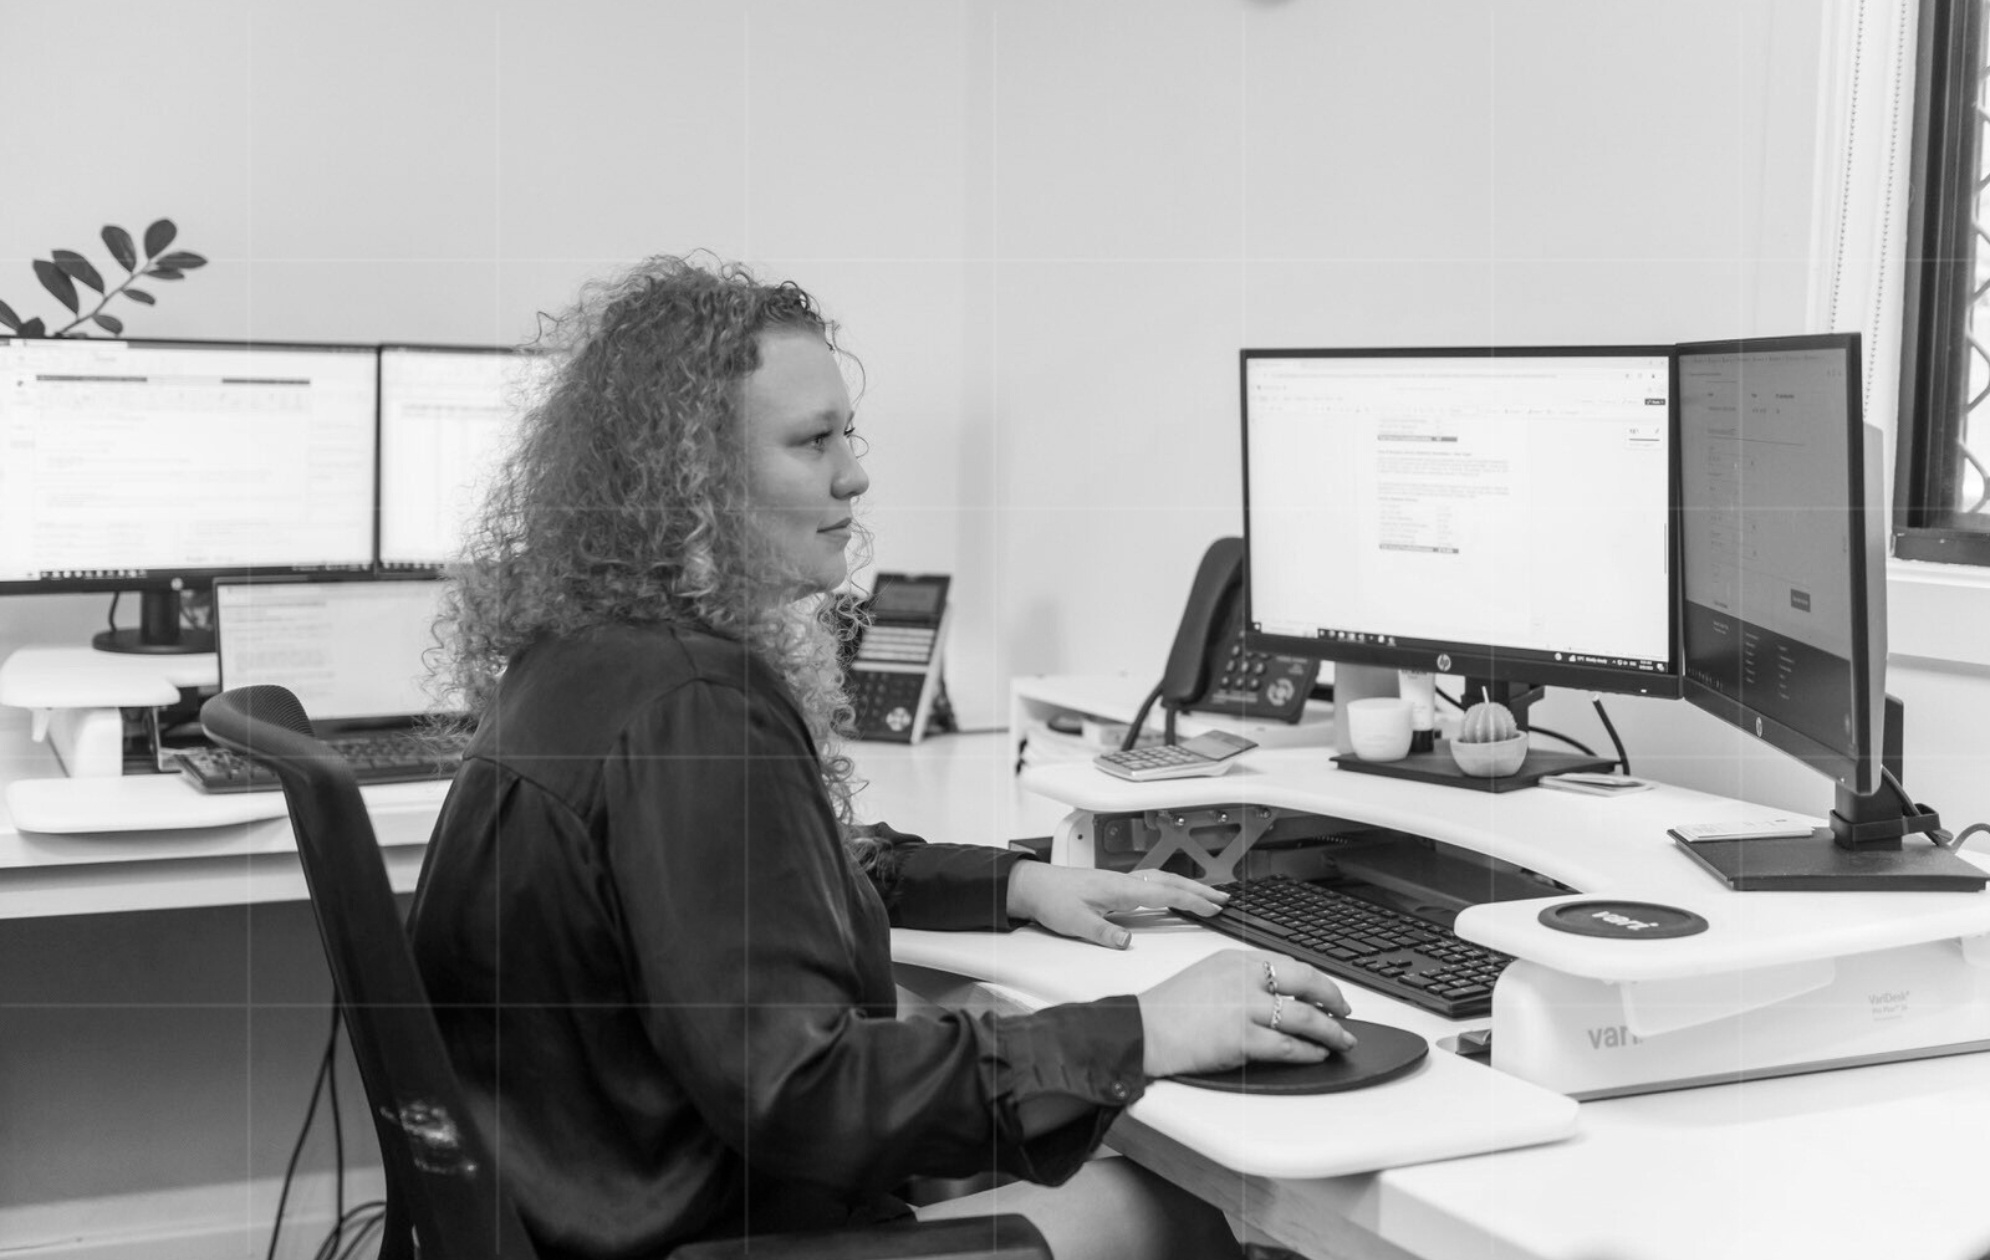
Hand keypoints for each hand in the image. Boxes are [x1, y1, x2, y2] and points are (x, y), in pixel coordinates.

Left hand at [1005, 862, 1228, 949]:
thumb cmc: (1052, 900)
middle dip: (1199, 890)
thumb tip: (1127, 941)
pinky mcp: (1114, 886)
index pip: (1164, 894)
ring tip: (1206, 895)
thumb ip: (1103, 933)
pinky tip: (1172, 893)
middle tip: (1224, 898)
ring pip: (1161, 879)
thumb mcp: (1075, 923)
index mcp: (1120, 889)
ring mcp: (1120, 882)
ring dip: (1186, 886)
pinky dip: (1170, 885)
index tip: (1214, 907)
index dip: (1192, 901)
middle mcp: (1124, 882)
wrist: (1033, 885)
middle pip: (1170, 882)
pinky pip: (1151, 882)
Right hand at [1136, 950, 1355, 1077]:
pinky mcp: (1243, 1038)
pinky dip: (1310, 1051)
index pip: (1288, 964)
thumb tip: (1274, 997)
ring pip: (1305, 1016)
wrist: (1142, 1030)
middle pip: (1305, 982)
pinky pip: (1289, 1045)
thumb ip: (1240, 980)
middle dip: (1332, 998)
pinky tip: (1318, 1054)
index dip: (1314, 980)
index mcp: (1235, 959)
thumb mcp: (1206, 976)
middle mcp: (1244, 977)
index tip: (1326, 992)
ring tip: (1342, 1039)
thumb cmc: (1167, 1009)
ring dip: (1331, 1030)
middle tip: (1345, 1011)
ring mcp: (1245, 1007)